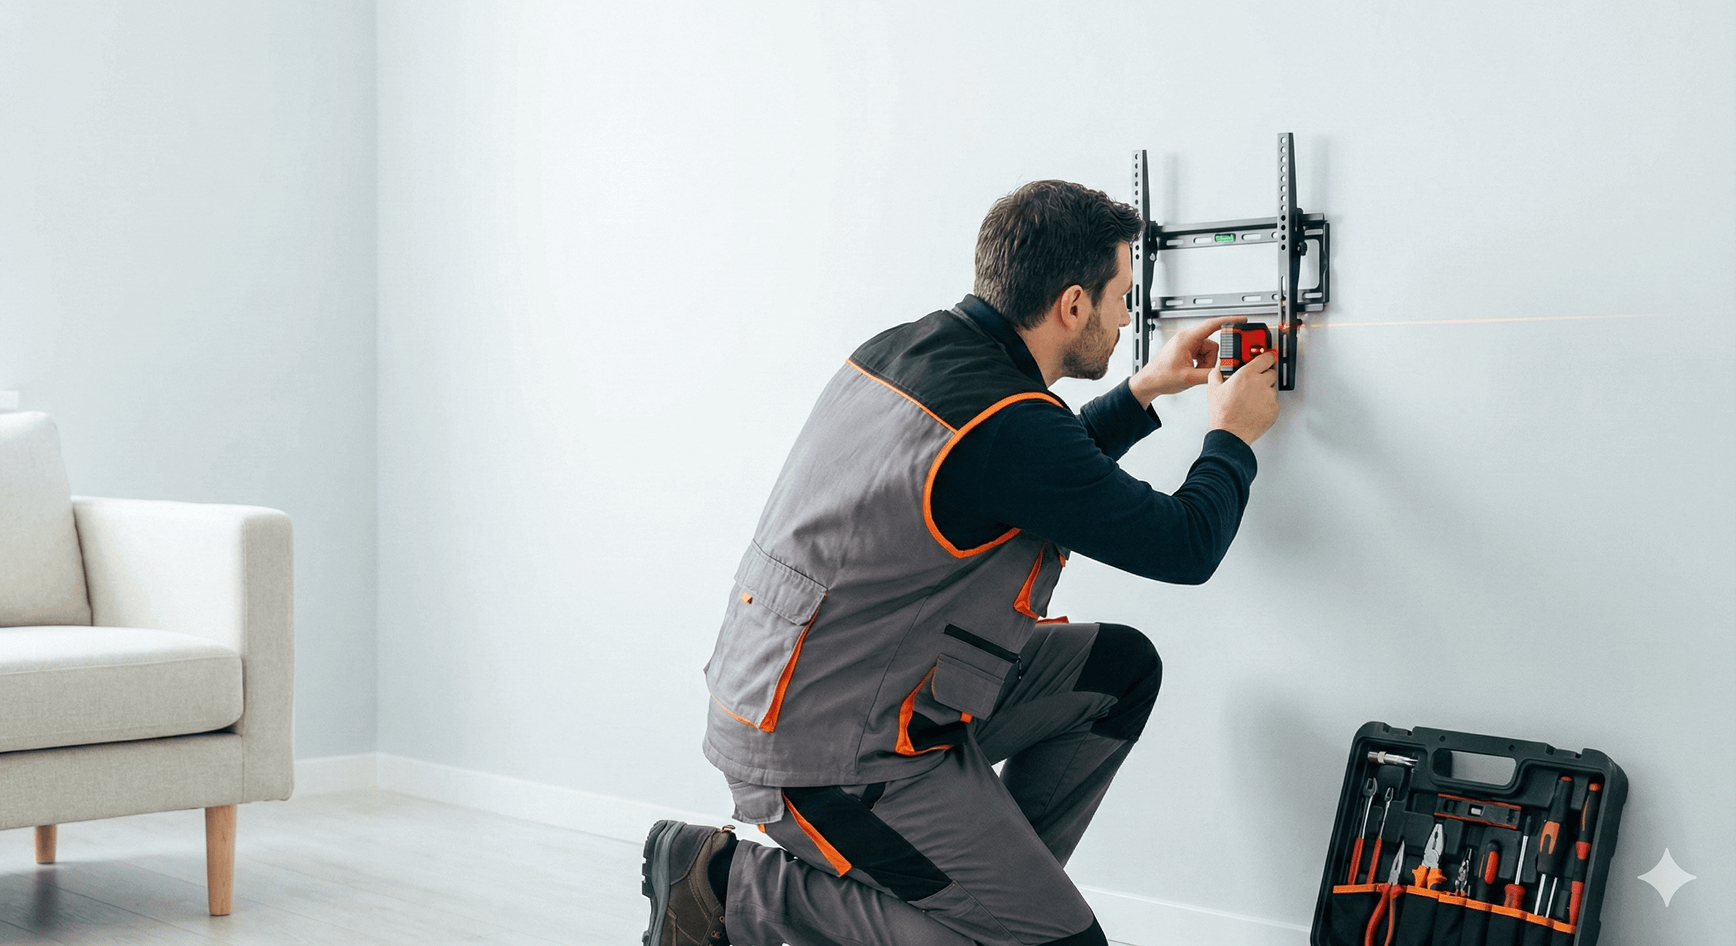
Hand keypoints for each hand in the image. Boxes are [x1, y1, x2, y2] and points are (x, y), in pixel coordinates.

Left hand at [1128, 316, 1243, 404]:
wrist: (1148, 382)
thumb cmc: (1160, 376)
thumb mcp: (1189, 378)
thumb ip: (1209, 374)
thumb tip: (1224, 372)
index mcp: (1186, 338)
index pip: (1212, 325)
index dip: (1229, 321)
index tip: (1241, 320)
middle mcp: (1187, 339)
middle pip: (1212, 344)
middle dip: (1211, 359)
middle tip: (1203, 370)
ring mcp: (1187, 345)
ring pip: (1209, 352)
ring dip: (1206, 364)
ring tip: (1194, 372)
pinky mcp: (1186, 351)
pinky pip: (1202, 355)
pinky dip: (1201, 364)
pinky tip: (1192, 371)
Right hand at [1207, 350, 1278, 444]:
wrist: (1230, 433)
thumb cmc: (1223, 413)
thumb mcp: (1213, 389)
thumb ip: (1217, 373)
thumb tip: (1219, 367)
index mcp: (1247, 374)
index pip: (1266, 358)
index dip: (1267, 357)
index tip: (1269, 357)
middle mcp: (1261, 383)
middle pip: (1272, 373)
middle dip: (1265, 376)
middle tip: (1255, 383)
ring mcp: (1270, 397)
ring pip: (1273, 388)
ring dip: (1266, 391)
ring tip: (1252, 400)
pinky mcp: (1275, 409)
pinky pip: (1274, 402)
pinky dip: (1267, 404)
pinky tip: (1255, 409)